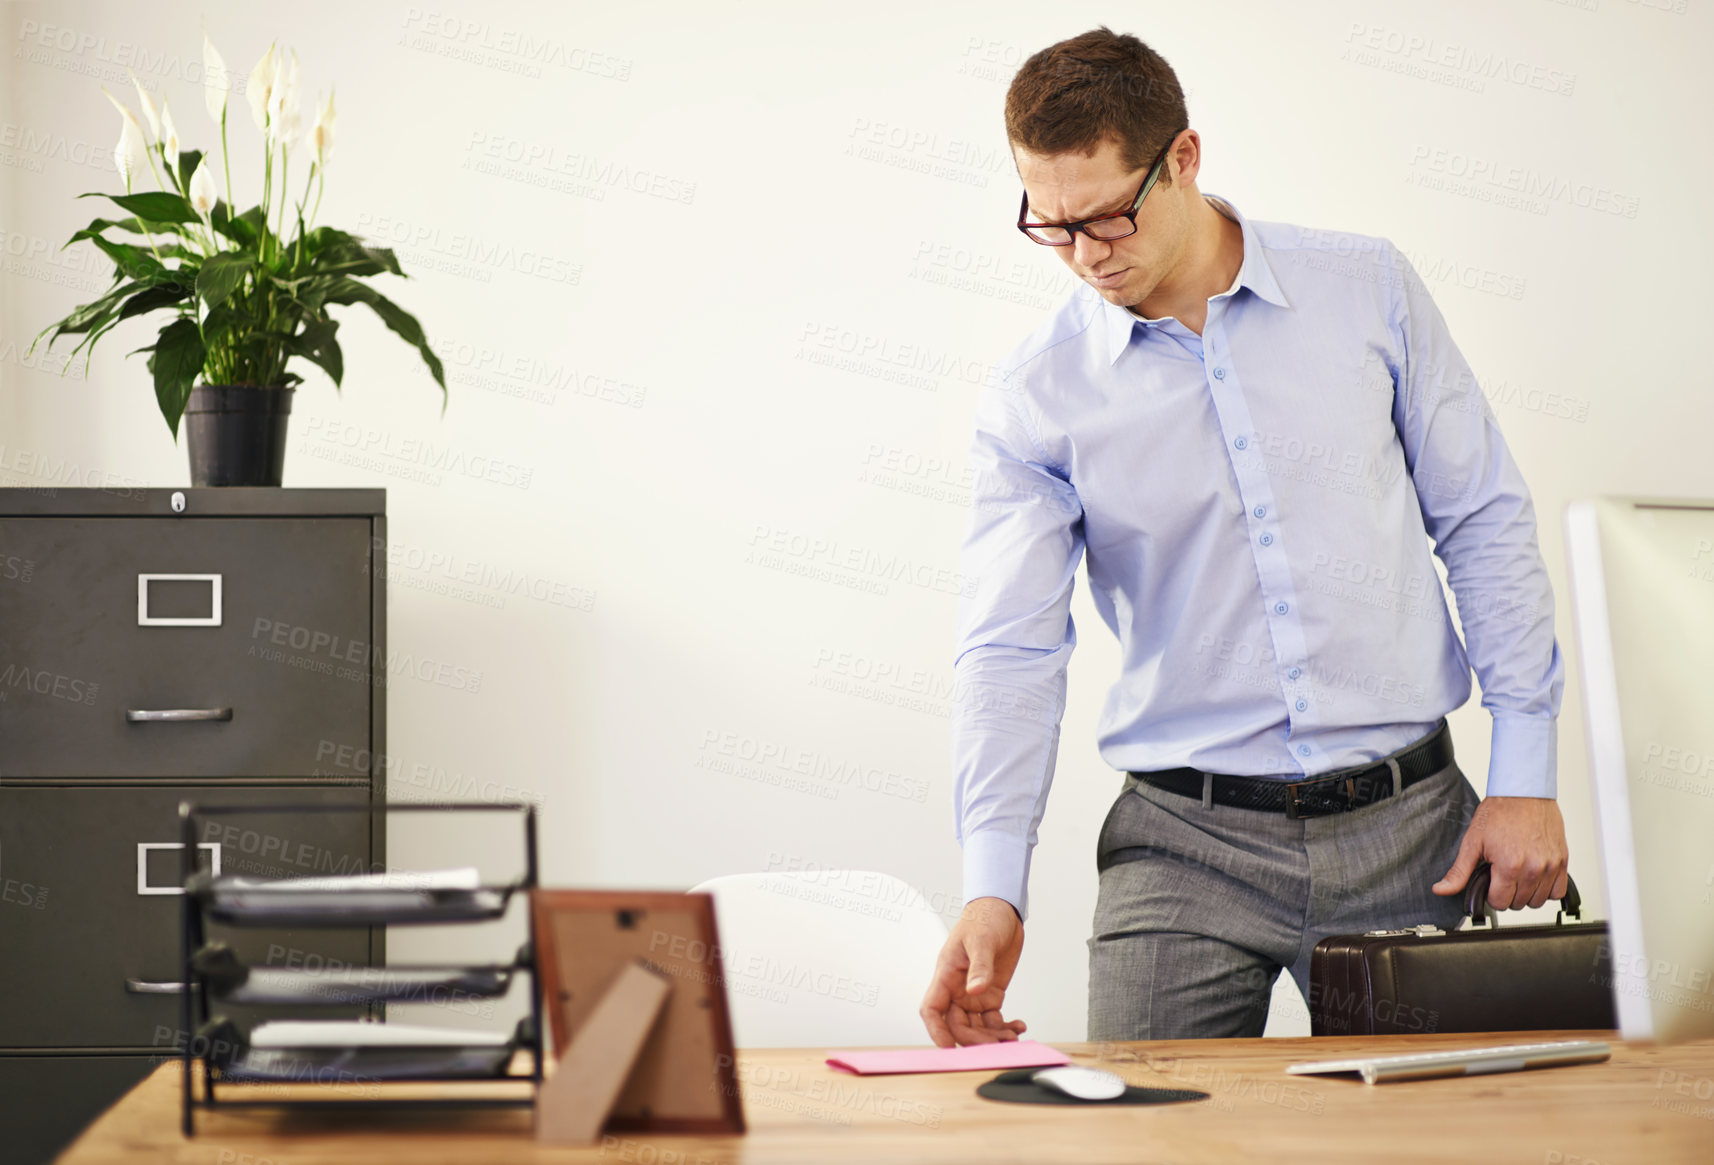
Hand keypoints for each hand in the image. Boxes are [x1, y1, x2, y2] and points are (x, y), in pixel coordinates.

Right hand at [919, 896, 1026, 1046]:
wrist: (1002, 911)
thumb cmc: (983, 918)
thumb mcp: (981, 940)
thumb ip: (980, 966)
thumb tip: (975, 990)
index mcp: (946, 975)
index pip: (932, 1009)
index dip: (936, 1030)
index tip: (947, 1047)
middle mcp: (957, 989)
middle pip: (958, 1025)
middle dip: (975, 1039)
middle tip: (998, 1044)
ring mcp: (974, 994)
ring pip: (977, 1027)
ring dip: (993, 1037)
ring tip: (1013, 1036)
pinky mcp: (990, 995)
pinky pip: (993, 1020)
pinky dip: (1004, 1027)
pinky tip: (1018, 1026)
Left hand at [1432, 796, 1568, 908]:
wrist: (1524, 792)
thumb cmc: (1499, 812)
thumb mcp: (1472, 842)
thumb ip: (1459, 872)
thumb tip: (1441, 889)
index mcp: (1509, 866)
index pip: (1500, 903)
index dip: (1491, 894)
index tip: (1490, 881)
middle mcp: (1533, 869)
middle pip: (1519, 904)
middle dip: (1507, 893)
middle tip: (1502, 874)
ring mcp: (1551, 866)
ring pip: (1539, 901)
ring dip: (1527, 893)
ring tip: (1517, 874)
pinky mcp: (1562, 861)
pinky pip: (1558, 891)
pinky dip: (1547, 889)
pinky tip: (1534, 876)